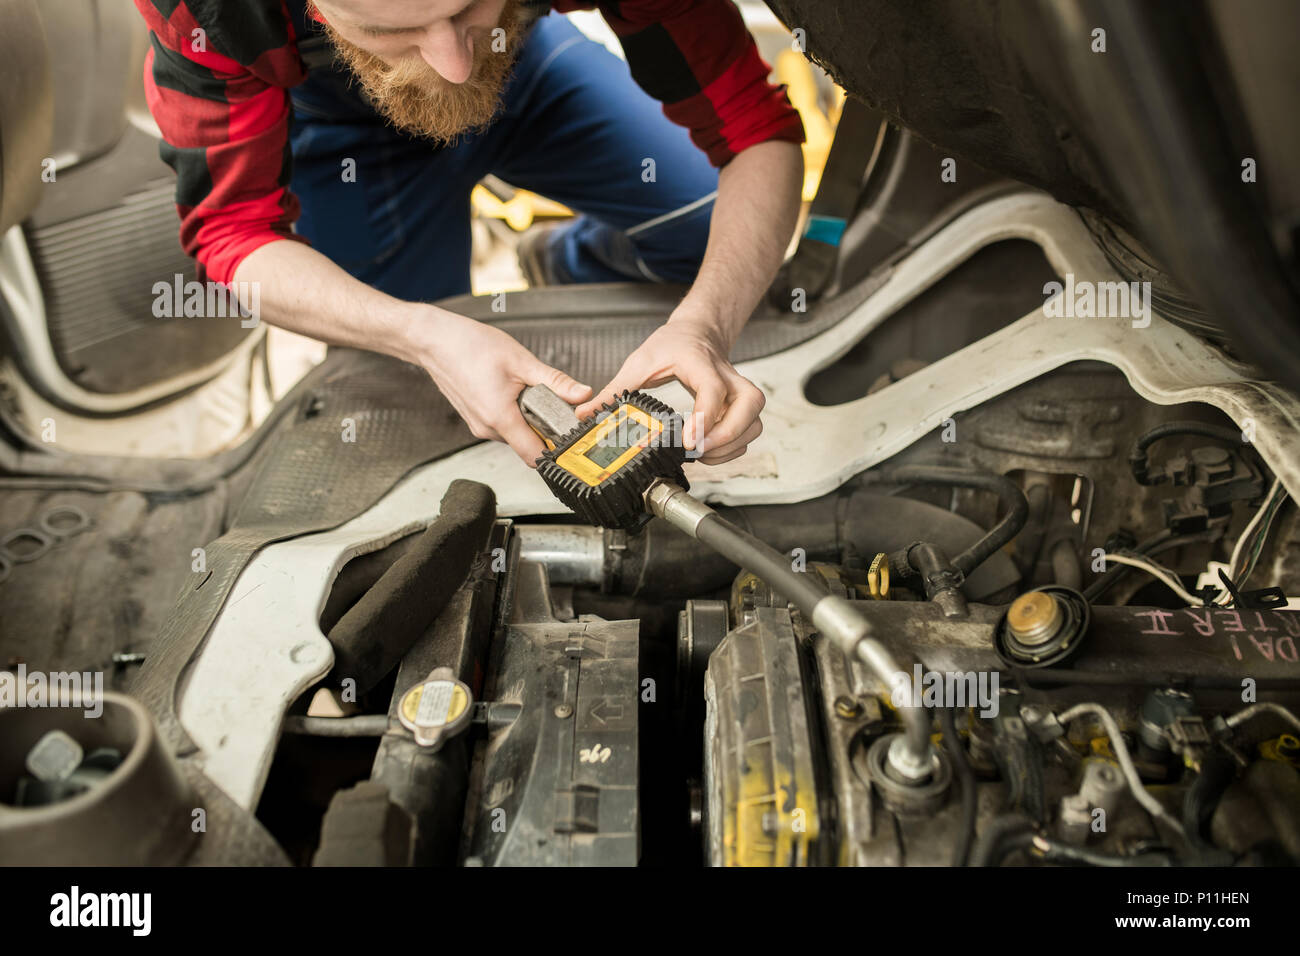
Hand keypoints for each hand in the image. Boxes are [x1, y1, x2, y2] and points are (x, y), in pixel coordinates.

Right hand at [416, 309, 591, 464]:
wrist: (435, 340)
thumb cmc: (470, 346)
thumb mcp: (521, 361)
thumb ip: (555, 382)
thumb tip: (583, 394)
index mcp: (500, 419)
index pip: (534, 457)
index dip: (556, 451)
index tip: (570, 437)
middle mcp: (487, 429)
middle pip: (527, 444)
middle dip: (544, 428)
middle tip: (552, 402)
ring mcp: (478, 425)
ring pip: (515, 434)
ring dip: (527, 418)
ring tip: (526, 390)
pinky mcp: (475, 418)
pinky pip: (502, 425)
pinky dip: (513, 413)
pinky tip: (511, 389)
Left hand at [576, 312, 763, 464]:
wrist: (697, 332)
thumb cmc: (673, 345)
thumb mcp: (640, 362)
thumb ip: (614, 390)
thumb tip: (587, 413)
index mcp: (701, 363)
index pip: (713, 390)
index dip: (705, 417)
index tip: (689, 441)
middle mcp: (727, 376)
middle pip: (749, 405)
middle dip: (729, 435)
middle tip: (700, 451)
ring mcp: (737, 391)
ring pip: (754, 421)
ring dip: (732, 445)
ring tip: (703, 455)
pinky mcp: (739, 405)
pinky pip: (749, 430)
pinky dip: (734, 447)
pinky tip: (709, 452)